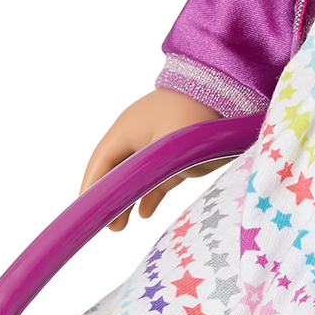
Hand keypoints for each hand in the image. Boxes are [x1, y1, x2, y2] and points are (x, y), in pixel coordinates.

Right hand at [81, 89, 232, 232]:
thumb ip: (152, 174)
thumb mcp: (170, 147)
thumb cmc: (196, 113)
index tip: (84, 211)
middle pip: (116, 171)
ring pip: (136, 176)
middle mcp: (139, 135)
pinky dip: (150, 193)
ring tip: (120, 226)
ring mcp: (159, 142)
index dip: (91, 187)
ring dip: (128, 199)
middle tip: (106, 225)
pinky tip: (145, 212)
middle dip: (109, 198)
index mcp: (128, 129)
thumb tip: (142, 198)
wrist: (229, 88)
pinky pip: (158, 176)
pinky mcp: (180, 151)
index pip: (101, 162)